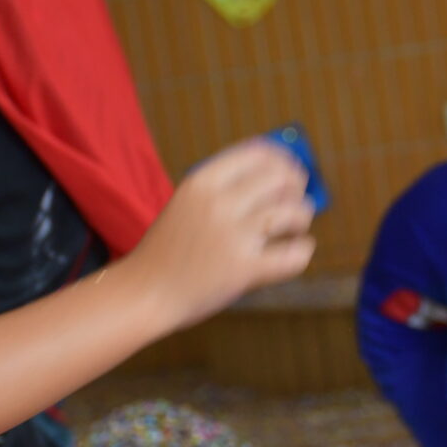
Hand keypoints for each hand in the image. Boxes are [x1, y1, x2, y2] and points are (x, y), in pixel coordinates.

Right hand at [124, 139, 315, 331]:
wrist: (144, 292)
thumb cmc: (169, 250)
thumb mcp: (187, 204)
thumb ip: (224, 189)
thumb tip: (280, 175)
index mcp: (202, 182)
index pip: (258, 154)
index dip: (283, 159)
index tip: (293, 168)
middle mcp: (218, 204)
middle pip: (280, 179)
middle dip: (296, 187)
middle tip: (298, 198)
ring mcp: (232, 237)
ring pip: (292, 213)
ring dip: (301, 217)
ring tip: (296, 225)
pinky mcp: (244, 270)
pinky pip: (293, 255)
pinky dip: (302, 250)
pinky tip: (299, 249)